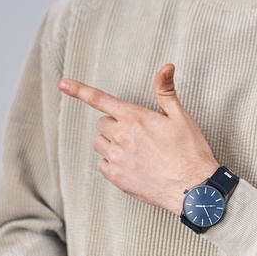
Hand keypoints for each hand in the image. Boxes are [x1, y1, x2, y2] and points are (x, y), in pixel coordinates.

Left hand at [58, 63, 218, 214]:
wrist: (193, 189)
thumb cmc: (189, 151)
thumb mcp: (180, 116)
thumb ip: (165, 90)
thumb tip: (166, 67)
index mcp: (135, 118)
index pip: (101, 99)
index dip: (80, 90)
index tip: (63, 84)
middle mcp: (122, 136)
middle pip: (102, 123)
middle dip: (115, 124)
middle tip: (137, 133)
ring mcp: (117, 158)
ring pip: (100, 143)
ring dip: (111, 143)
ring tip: (136, 150)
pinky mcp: (117, 177)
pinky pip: (102, 165)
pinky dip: (112, 163)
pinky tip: (133, 165)